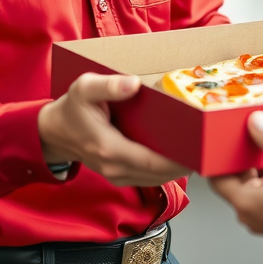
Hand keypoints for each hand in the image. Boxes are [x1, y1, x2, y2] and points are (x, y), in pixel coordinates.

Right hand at [38, 73, 190, 186]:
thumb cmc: (71, 109)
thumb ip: (108, 86)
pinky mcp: (120, 176)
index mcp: (109, 149)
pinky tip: (179, 155)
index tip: (199, 149)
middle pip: (161, 174)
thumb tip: (133, 84)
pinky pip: (149, 178)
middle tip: (208, 148)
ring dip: (178, 168)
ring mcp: (117, 176)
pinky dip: (166, 170)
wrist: (55, 132)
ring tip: (199, 151)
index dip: (178, 159)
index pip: (153, 162)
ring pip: (157, 179)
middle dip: (185, 163)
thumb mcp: (84, 88)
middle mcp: (115, 169)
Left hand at [209, 110, 262, 248]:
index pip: (217, 179)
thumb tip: (257, 122)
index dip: (219, 160)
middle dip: (246, 162)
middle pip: (238, 182)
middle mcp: (250, 215)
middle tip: (255, 141)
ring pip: (255, 189)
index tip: (226, 145)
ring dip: (262, 172)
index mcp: (244, 202)